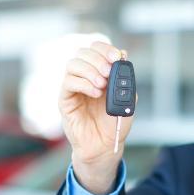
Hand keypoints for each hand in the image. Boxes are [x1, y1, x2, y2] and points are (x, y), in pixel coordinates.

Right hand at [59, 41, 135, 194]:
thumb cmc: (115, 123)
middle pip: (82, 52)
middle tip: (108, 72)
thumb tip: (123, 54)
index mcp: (99, 72)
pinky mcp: (65, 99)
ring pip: (73, 64)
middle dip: (98, 59)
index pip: (95, 49)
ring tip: (102, 86)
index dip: (105, 49)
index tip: (116, 57)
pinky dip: (83, 84)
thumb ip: (125, 78)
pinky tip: (95, 93)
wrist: (105, 145)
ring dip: (90, 71)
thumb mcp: (127, 99)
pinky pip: (68, 82)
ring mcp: (73, 87)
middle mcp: (84, 76)